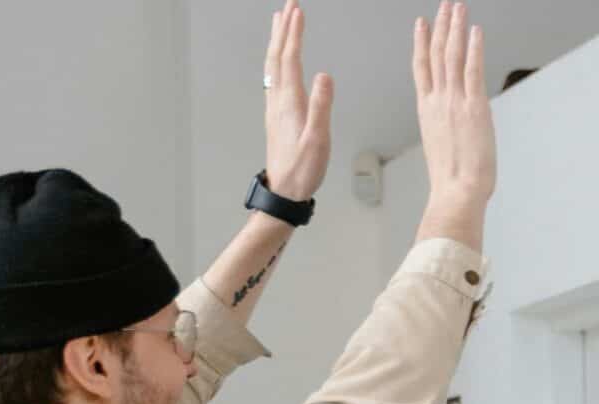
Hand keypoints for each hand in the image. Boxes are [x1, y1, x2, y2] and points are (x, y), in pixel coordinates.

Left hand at [262, 3, 333, 201]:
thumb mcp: (318, 140)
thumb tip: (325, 75)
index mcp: (290, 101)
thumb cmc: (303, 169)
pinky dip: (277, 59)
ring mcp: (275, 106)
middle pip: (278, 56)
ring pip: (273, 65)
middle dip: (284, 29)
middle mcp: (278, 100)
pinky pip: (274, 77)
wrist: (284, 190)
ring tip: (280, 23)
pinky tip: (279, 60)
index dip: (294, 33)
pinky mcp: (276, 115)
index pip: (291, 58)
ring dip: (277, 41)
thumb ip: (322, 106)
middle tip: (289, 6)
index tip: (298, 10)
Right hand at [413, 1, 495, 245]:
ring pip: (452, 55)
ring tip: (457, 7)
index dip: (421, 43)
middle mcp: (438, 101)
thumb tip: (459, 129)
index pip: (422, 68)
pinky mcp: (474, 107)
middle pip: (437, 54)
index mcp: (427, 110)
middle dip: (441, 26)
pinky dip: (473, 48)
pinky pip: (472, 69)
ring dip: (455, 28)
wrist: (457, 192)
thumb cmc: (453, 181)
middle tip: (445, 5)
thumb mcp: (444, 148)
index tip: (422, 24)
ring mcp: (454, 102)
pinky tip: (475, 31)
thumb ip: (448, 130)